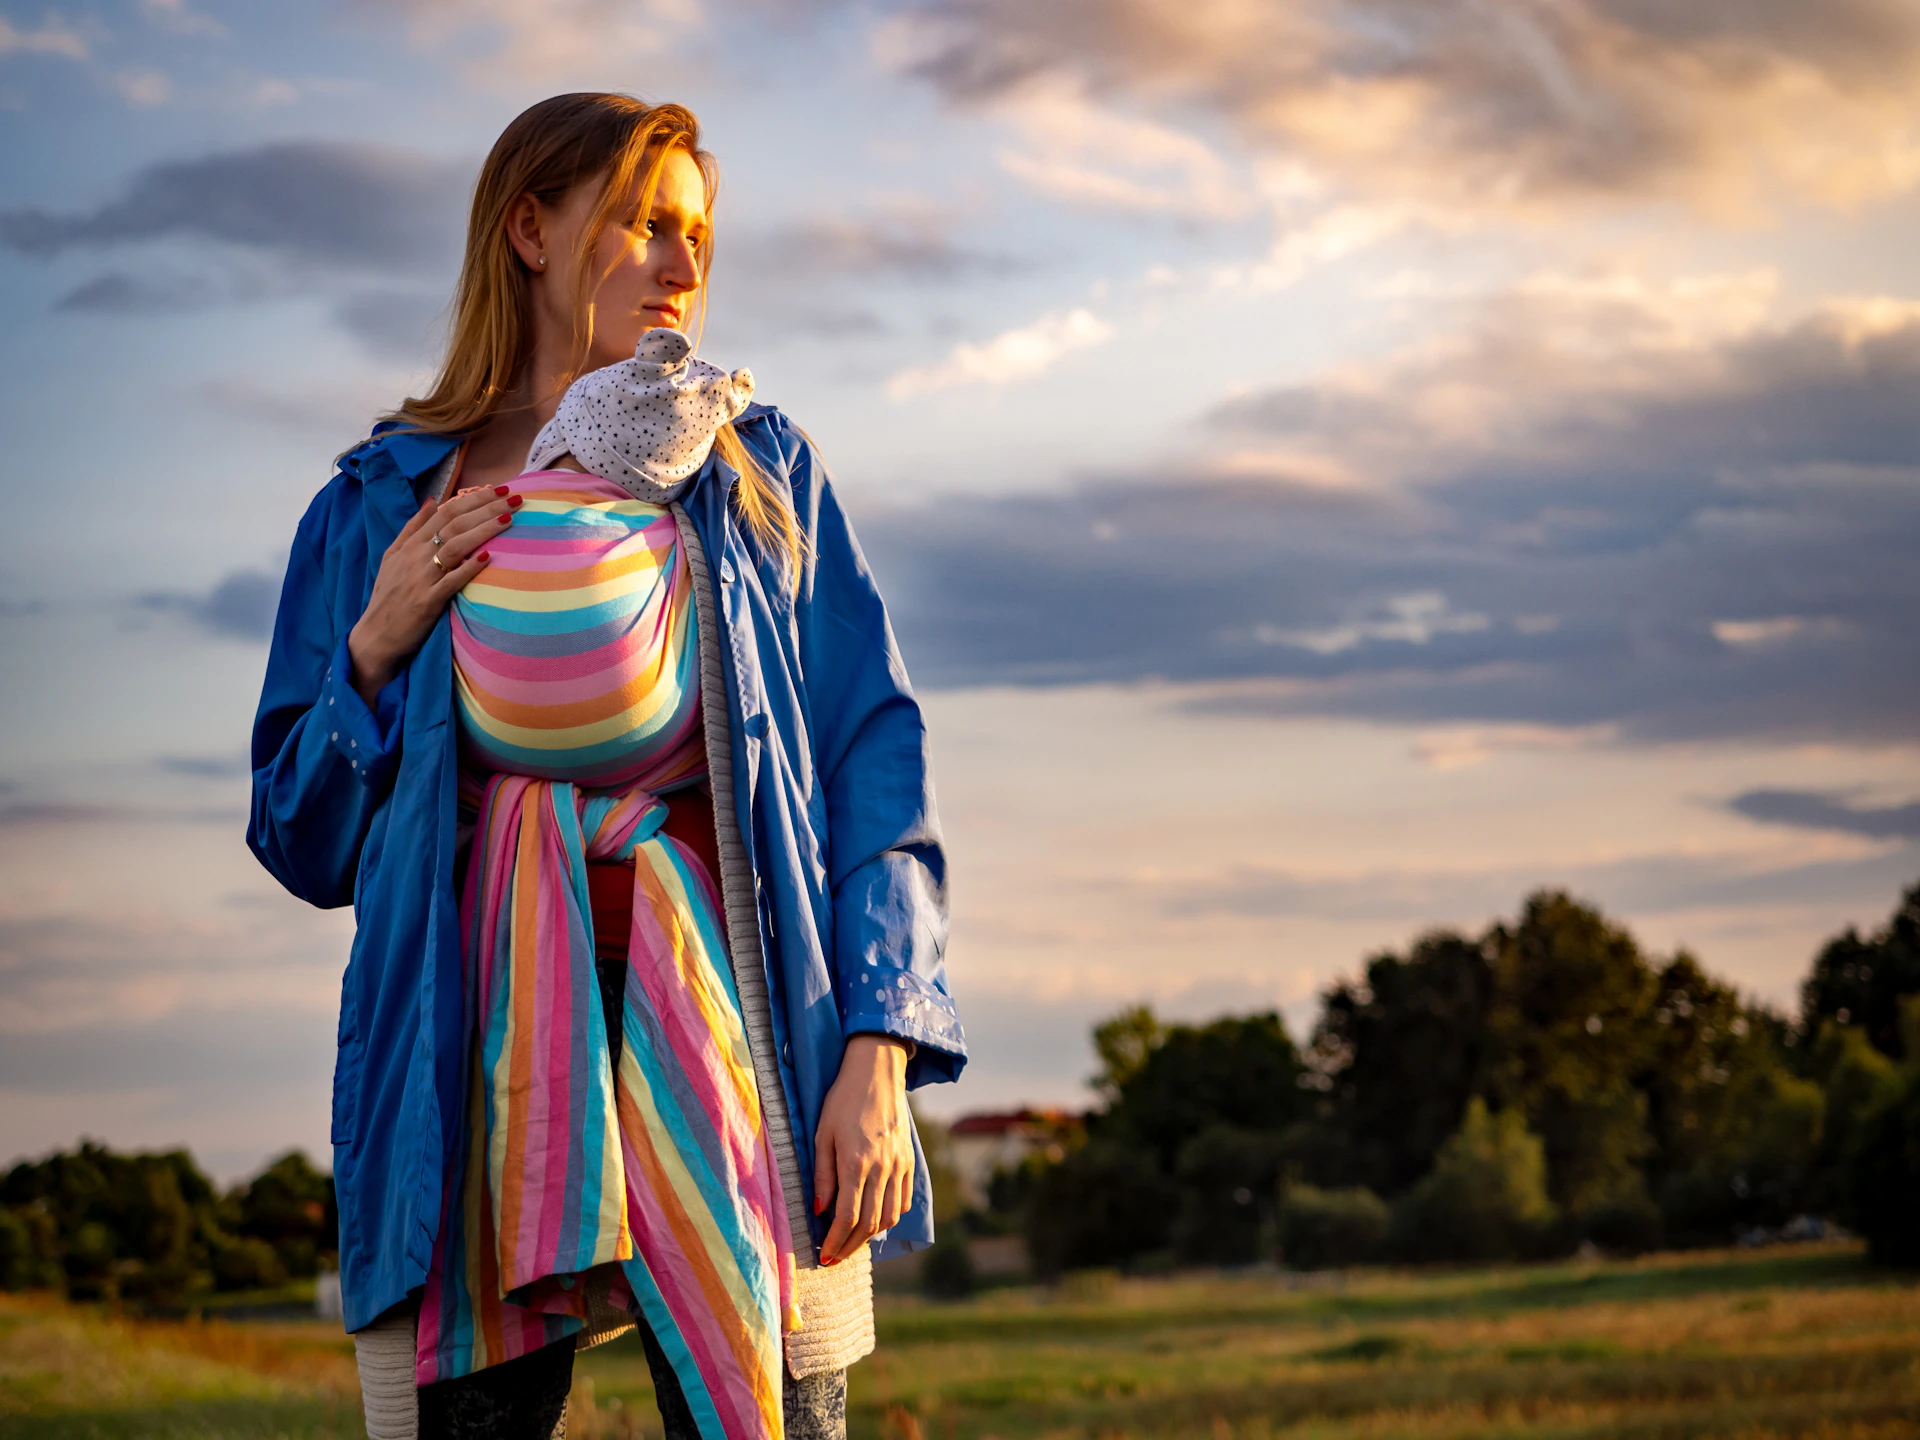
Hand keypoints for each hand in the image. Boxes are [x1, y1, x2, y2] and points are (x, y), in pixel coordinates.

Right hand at [346, 485, 520, 703]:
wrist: (375, 634)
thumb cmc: (389, 595)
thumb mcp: (392, 556)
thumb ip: (412, 528)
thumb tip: (431, 501)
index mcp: (409, 544)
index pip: (445, 512)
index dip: (472, 498)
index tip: (498, 488)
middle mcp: (414, 556)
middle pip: (454, 524)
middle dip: (485, 507)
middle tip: (513, 497)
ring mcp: (421, 578)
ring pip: (454, 546)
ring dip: (483, 530)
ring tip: (508, 518)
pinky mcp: (427, 601)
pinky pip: (451, 581)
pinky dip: (468, 568)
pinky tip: (487, 557)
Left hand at [813, 1035, 913, 1265]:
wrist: (877, 1073)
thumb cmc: (842, 1101)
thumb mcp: (822, 1135)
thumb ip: (822, 1175)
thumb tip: (819, 1212)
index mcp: (855, 1162)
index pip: (847, 1217)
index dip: (835, 1242)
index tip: (823, 1256)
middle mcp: (881, 1168)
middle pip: (869, 1224)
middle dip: (849, 1247)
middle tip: (833, 1259)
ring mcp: (898, 1166)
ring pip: (889, 1217)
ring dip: (870, 1237)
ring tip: (851, 1243)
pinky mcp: (908, 1161)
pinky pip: (902, 1201)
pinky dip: (889, 1218)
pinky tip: (875, 1221)